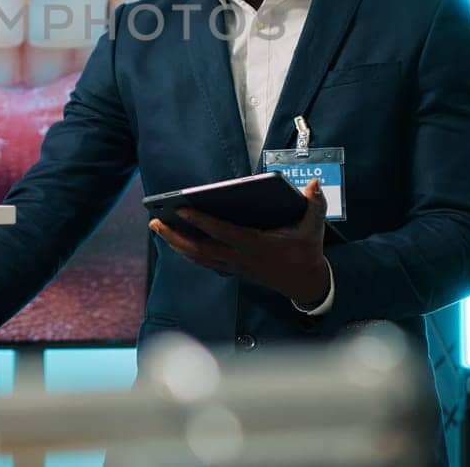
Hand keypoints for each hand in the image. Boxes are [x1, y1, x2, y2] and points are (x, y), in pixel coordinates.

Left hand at [149, 178, 330, 304]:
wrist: (305, 284)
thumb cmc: (306, 253)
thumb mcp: (314, 229)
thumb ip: (315, 205)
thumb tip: (314, 185)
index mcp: (256, 246)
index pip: (222, 232)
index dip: (201, 220)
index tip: (182, 207)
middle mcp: (240, 258)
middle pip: (199, 249)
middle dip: (174, 236)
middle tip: (154, 220)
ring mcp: (234, 267)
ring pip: (197, 257)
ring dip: (175, 243)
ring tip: (158, 226)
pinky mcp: (232, 271)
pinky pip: (204, 262)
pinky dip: (187, 251)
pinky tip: (175, 240)